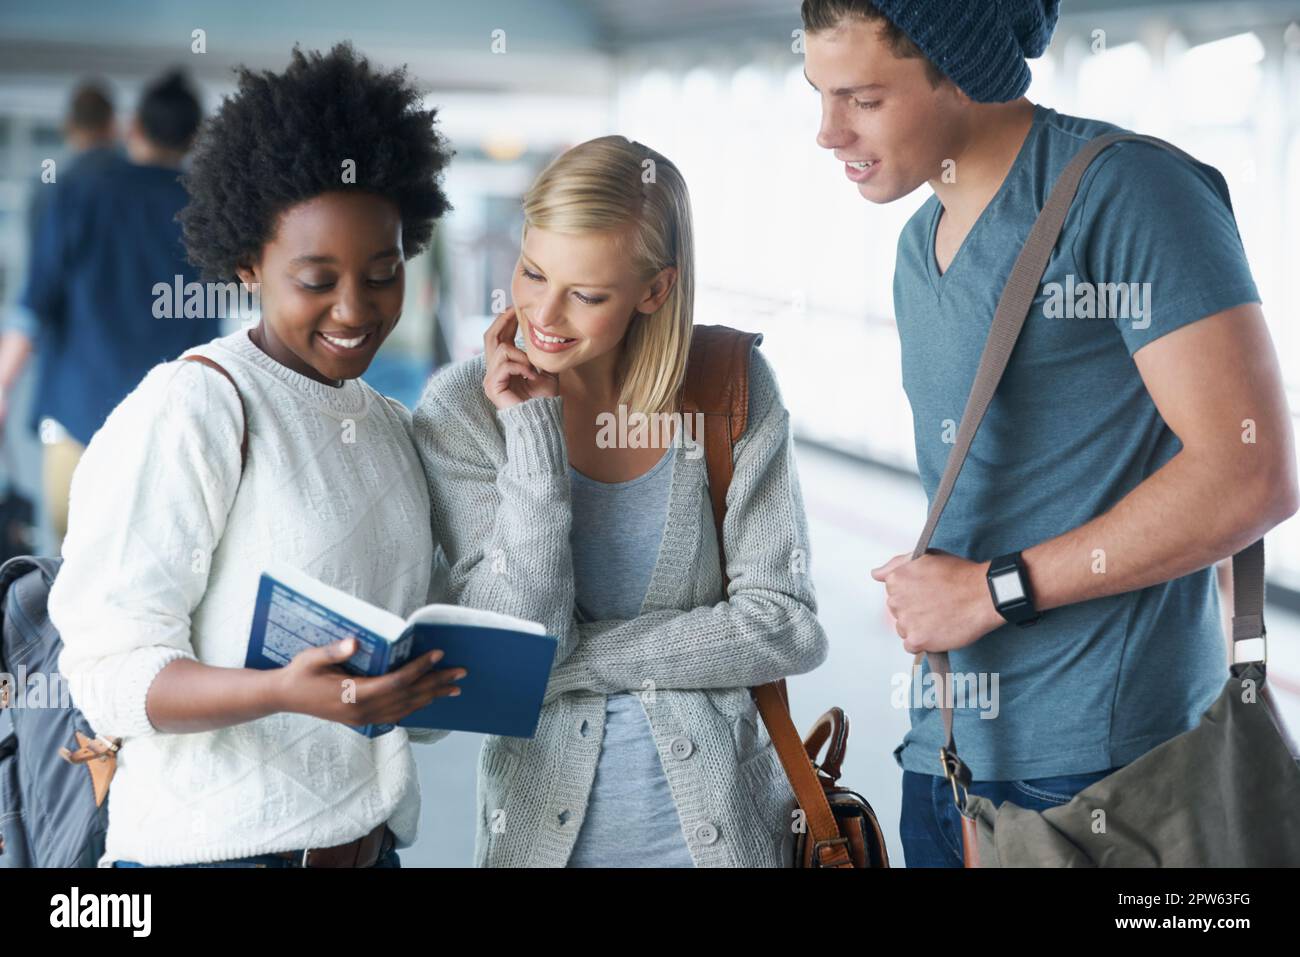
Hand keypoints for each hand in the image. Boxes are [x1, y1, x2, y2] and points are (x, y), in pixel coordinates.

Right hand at [273, 638, 466, 726]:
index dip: (419, 669)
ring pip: (406, 708)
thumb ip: (333, 652)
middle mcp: (364, 711)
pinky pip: (396, 714)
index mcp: (355, 695)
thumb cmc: (300, 673)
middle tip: (461, 673)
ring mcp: (364, 718)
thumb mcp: (312, 658)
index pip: (396, 682)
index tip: (438, 654)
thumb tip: (353, 642)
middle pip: (408, 697)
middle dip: (436, 684)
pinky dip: (415, 706)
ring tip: (454, 688)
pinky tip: (427, 700)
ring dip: (431, 697)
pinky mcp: (362, 720)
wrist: (285, 697)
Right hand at [483, 306, 558, 409]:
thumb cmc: (544, 398)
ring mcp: (490, 379)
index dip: (505, 320)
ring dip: (521, 355)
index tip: (515, 308)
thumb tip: (544, 333)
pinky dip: (521, 367)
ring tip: (533, 368)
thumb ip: (540, 354)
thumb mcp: (546, 369)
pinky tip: (531, 376)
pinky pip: (505, 365)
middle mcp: (493, 370)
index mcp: (504, 364)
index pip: (498, 336)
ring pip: (501, 350)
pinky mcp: (492, 387)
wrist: (542, 418)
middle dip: (503, 321)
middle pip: (489, 336)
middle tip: (514, 310)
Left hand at [870, 549, 1003, 654]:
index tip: (929, 592)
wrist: (984, 594)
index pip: (894, 593)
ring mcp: (906, 621)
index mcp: (895, 579)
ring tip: (940, 617)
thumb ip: (896, 565)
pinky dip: (924, 642)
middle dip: (914, 611)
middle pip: (898, 612)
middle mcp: (895, 600)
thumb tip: (875, 574)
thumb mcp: (925, 558)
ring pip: (904, 629)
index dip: (913, 594)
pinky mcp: (917, 639)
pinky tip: (938, 631)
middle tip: (937, 605)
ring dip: (918, 627)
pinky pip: (910, 646)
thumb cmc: (958, 575)